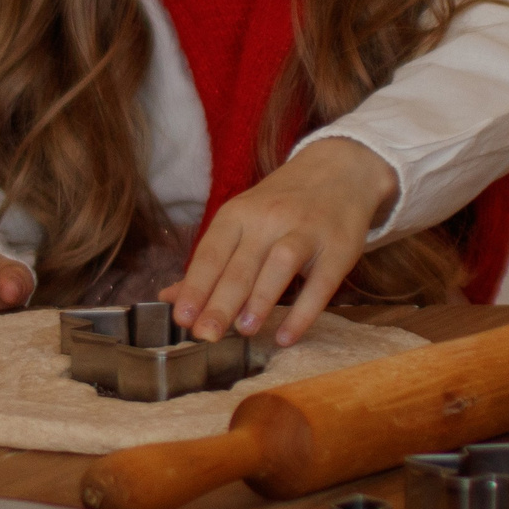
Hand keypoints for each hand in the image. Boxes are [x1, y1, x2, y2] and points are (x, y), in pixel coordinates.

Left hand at [161, 139, 396, 346]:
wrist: (340, 171)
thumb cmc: (281, 205)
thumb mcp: (242, 222)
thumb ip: (209, 264)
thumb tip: (169, 299)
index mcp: (238, 214)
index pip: (211, 253)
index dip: (195, 286)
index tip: (181, 318)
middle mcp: (269, 219)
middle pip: (240, 265)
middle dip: (220, 302)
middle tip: (205, 335)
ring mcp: (305, 232)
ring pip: (279, 265)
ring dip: (260, 299)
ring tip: (243, 330)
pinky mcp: (338, 249)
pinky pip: (320, 284)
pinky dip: (303, 312)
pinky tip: (286, 336)